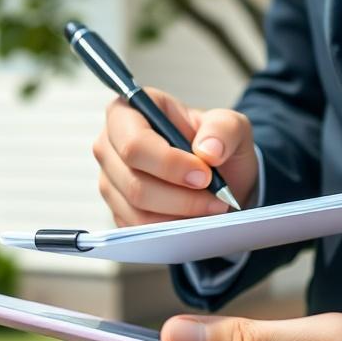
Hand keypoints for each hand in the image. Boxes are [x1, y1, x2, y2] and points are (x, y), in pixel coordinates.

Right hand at [93, 87, 258, 225]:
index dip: (168, 164)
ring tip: (212, 207)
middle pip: (134, 182)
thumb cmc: (215, 144)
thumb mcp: (231, 126)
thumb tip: (208, 151)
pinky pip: (139, 228)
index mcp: (129, 111)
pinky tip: (194, 219)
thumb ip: (223, 129)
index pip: (134, 143)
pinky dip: (172, 228)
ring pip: (137, 210)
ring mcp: (110, 180)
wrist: (216, 177)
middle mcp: (110, 145)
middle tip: (216, 197)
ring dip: (180, 215)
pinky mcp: (117, 209)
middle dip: (181, 197)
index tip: (204, 175)